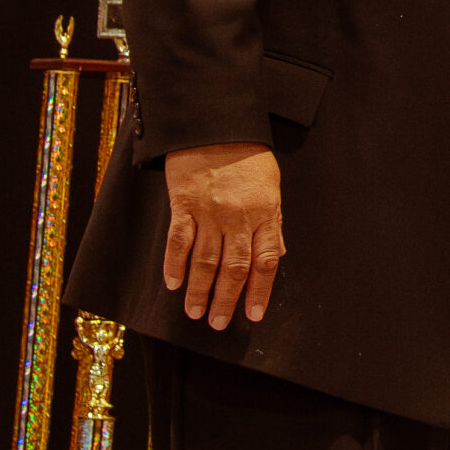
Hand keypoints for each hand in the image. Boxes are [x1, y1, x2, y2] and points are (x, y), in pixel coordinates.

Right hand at [163, 141, 286, 328]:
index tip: (253, 315)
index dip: (260, 291)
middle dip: (226, 300)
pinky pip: (178, 241)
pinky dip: (174, 265)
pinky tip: (173, 284)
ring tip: (195, 313)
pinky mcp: (184, 204)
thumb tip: (276, 256)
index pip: (265, 261)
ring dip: (199, 290)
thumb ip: (272, 224)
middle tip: (218, 323)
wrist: (217, 125)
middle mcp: (238, 217)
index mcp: (265, 213)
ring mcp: (210, 212)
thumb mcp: (271, 187)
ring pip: (205, 260)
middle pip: (234, 267)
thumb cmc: (248, 156)